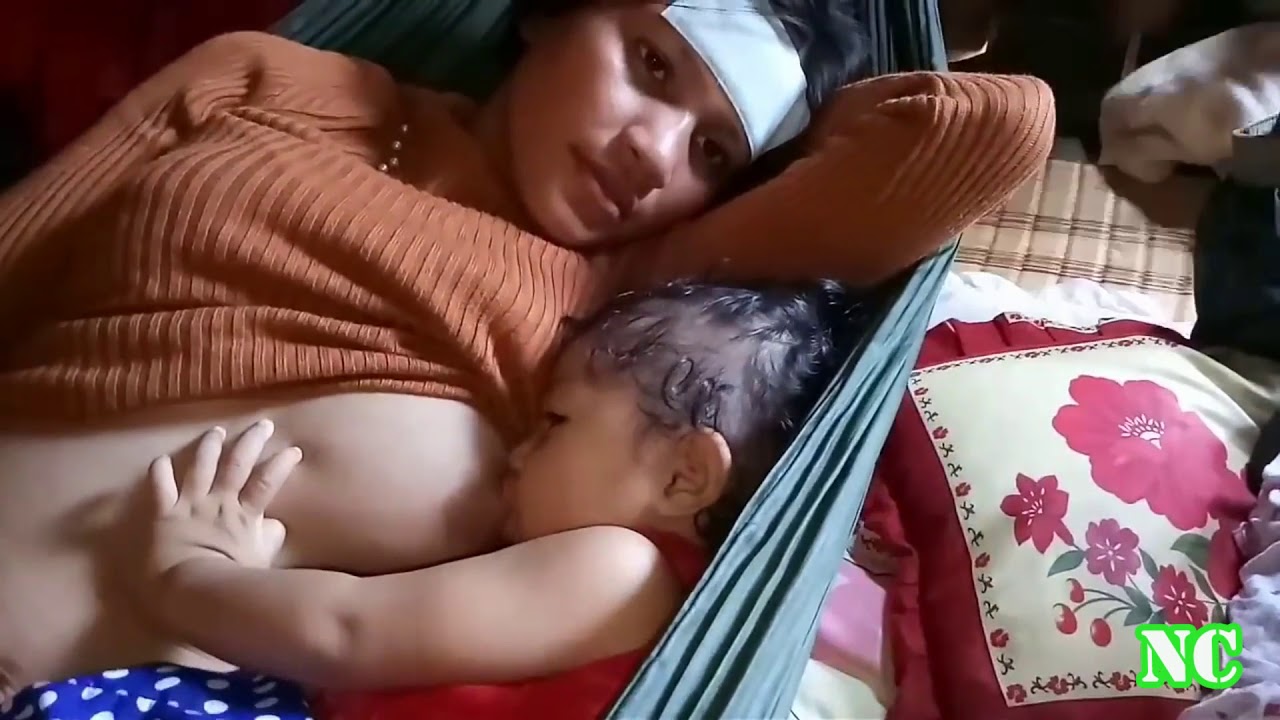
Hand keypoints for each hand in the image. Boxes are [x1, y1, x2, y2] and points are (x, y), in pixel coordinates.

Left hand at [148, 420, 300, 578]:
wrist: (194, 588)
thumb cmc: (233, 578)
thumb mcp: (262, 559)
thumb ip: (270, 538)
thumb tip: (274, 524)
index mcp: (245, 514)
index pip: (268, 480)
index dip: (282, 463)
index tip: (293, 449)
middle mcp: (219, 502)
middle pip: (237, 463)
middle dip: (251, 441)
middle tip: (262, 424)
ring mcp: (191, 505)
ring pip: (201, 466)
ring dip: (209, 446)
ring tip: (217, 431)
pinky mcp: (165, 514)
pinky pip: (160, 488)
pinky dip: (160, 472)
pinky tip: (162, 459)